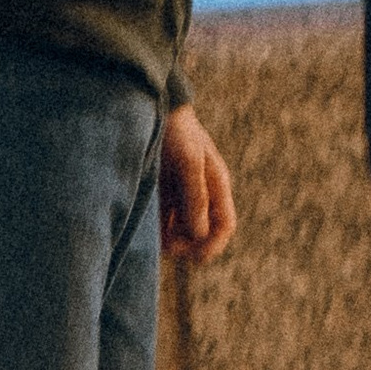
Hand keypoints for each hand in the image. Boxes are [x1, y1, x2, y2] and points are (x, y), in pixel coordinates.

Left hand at [158, 106, 236, 265]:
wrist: (153, 111)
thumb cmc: (177, 132)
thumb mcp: (189, 161)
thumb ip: (196, 197)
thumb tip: (200, 233)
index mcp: (216, 185)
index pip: (224, 225)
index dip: (214, 245)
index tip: (196, 258)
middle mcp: (202, 194)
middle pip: (203, 233)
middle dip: (188, 245)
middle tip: (169, 247)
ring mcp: (181, 194)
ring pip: (181, 230)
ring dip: (171, 239)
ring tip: (154, 238)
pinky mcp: (163, 193)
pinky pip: (164, 221)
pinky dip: (157, 229)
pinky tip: (146, 227)